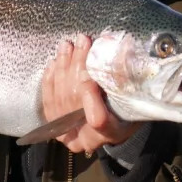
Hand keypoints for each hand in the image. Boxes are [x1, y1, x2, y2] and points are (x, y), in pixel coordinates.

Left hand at [42, 34, 141, 153]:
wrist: (114, 125)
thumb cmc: (128, 108)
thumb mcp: (133, 98)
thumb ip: (124, 83)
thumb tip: (118, 52)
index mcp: (112, 132)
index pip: (98, 120)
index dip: (91, 98)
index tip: (91, 75)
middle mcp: (87, 138)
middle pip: (75, 100)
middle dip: (76, 67)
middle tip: (81, 43)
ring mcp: (68, 133)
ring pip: (60, 97)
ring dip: (62, 67)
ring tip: (67, 46)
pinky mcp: (55, 125)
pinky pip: (48, 100)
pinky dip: (50, 79)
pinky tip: (53, 62)